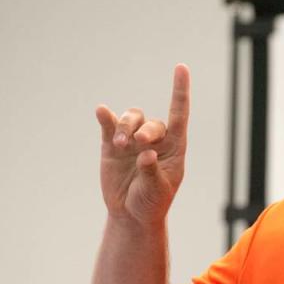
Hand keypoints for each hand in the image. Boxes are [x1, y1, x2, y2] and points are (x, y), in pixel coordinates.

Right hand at [96, 64, 190, 224]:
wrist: (130, 215)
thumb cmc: (151, 202)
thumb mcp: (156, 191)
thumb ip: (152, 172)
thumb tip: (146, 153)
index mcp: (174, 148)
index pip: (179, 114)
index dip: (180, 91)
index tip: (181, 67)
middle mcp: (155, 139)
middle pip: (151, 122)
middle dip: (145, 130)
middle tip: (139, 143)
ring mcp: (132, 140)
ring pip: (131, 119)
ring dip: (126, 126)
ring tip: (121, 144)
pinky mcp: (112, 145)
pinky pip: (109, 125)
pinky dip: (106, 117)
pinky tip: (102, 111)